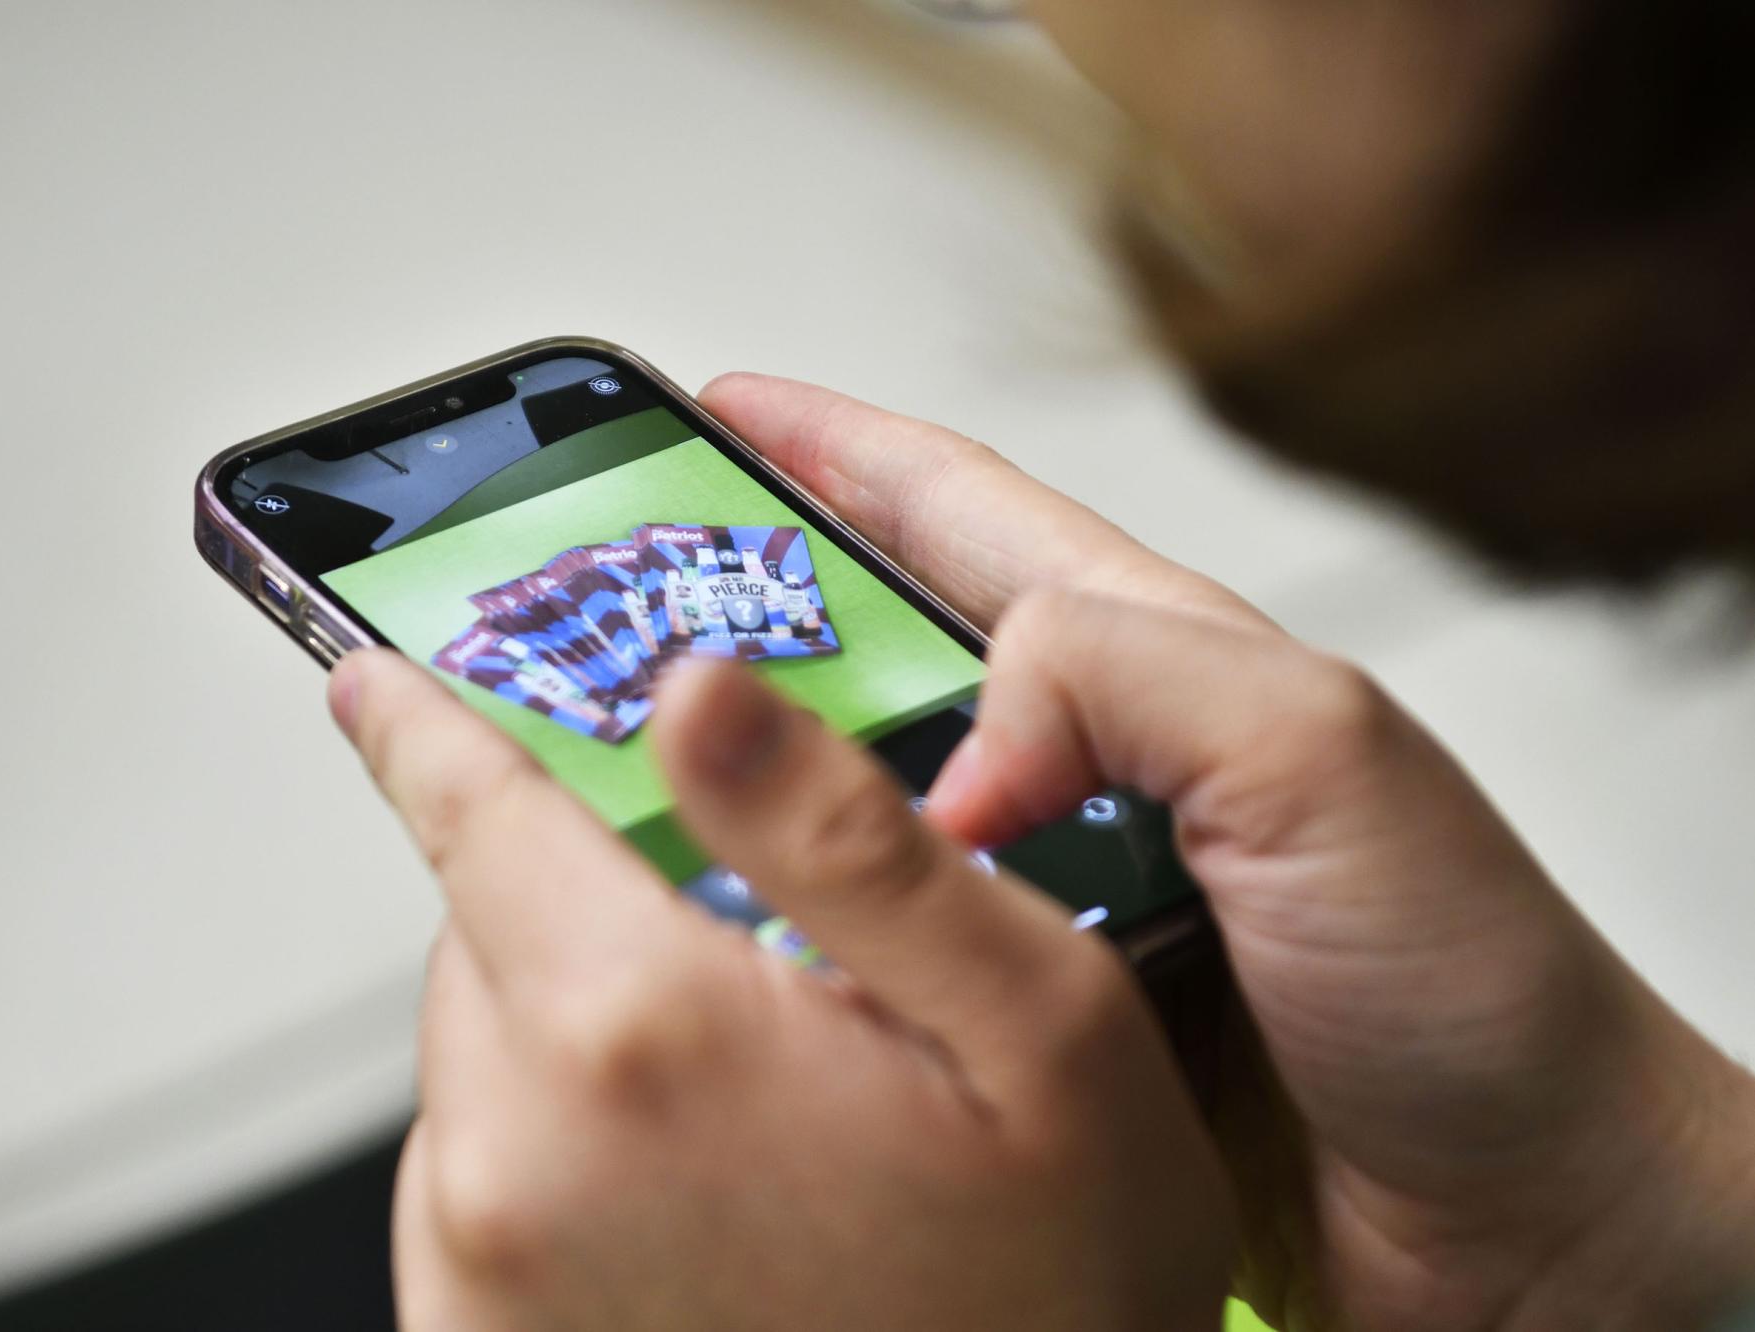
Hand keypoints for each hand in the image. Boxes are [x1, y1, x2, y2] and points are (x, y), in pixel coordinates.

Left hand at [330, 648, 1231, 1329]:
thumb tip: (700, 690)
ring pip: (487, 1059)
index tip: (372, 679)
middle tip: (739, 961)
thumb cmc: (1052, 1305)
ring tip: (755, 1117)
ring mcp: (479, 1266)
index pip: (475, 810)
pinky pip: (483, 1185)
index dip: (422, 724)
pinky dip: (562, 1156)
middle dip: (586, 906)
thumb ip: (847, 837)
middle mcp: (519, 1150)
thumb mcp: (1039, 1029)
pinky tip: (701, 1207)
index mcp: (643, 1031)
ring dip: (584, 1041)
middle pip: (488, 934)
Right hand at [697, 373, 1754, 1331]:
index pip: (965, 515)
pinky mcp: (1036, 1017)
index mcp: (1161, 664)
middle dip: (752, 616)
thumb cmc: (1470, 987)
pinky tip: (742, 948)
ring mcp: (1058, 895)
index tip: (722, 408)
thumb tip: (959, 742)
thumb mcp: (1322, 755)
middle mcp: (1097, 767)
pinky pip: (891, 951)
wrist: (1520, 1221)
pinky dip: (810, 938)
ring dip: (761, 794)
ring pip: (866, 814)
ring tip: (641, 779)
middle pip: (883, 658)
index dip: (838, 450)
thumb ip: (1126, 676)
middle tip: (623, 608)